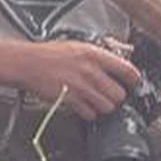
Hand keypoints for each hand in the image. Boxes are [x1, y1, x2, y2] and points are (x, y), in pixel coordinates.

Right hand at [18, 37, 141, 119]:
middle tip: (109, 95)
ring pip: (107, 107)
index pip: (128, 70)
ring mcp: (81, 87)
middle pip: (119, 94)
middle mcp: (90, 71)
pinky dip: (89, 113)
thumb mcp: (78, 47)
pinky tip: (83, 105)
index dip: (134, 80)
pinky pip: (91, 114)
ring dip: (103, 106)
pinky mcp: (71, 100)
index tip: (133, 84)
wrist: (26, 62)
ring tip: (95, 100)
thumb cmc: (50, 54)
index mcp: (95, 55)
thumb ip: (99, 57)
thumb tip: (117, 66)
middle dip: (116, 97)